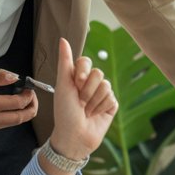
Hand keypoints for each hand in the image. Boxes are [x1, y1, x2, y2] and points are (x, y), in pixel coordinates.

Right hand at [0, 64, 37, 132]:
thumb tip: (16, 77)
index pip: (17, 104)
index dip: (28, 96)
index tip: (29, 86)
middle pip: (19, 118)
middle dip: (31, 107)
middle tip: (31, 94)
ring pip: (14, 123)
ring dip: (23, 112)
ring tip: (24, 97)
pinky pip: (5, 124)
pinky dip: (13, 116)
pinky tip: (12, 104)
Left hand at [46, 39, 117, 172]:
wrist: (74, 136)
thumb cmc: (64, 112)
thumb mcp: (63, 85)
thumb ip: (65, 62)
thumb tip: (63, 39)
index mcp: (77, 77)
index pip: (86, 61)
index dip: (82, 72)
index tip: (76, 84)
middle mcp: (89, 84)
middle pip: (98, 73)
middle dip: (87, 89)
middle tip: (80, 102)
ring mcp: (101, 94)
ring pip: (106, 85)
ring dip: (94, 100)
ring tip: (86, 111)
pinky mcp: (111, 105)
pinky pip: (112, 98)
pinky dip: (102, 107)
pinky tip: (95, 115)